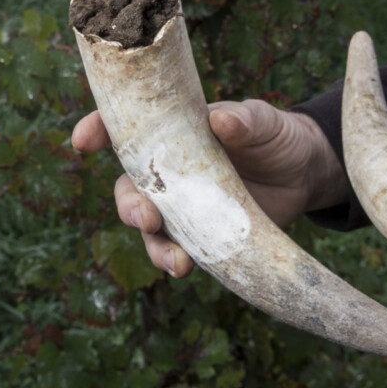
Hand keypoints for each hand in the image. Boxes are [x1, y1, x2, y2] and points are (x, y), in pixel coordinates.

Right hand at [71, 99, 346, 276]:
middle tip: (147, 217)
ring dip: (153, 245)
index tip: (83, 139)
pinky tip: (185, 268)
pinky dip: (176, 261)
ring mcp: (181, 206)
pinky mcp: (200, 235)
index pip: (125, 128)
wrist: (303, 174)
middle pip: (129, 188)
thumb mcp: (263, 121)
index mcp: (172, 133)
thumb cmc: (274, 136)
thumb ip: (244, 119)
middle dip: (129, 206)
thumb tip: (222, 119)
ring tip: (174, 260)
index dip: (98, 130)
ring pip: (149, 228)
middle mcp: (168, 172)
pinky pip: (177, 251)